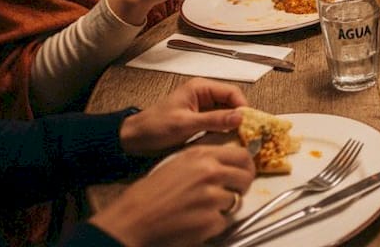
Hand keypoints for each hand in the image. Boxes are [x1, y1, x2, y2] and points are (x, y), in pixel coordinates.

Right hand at [89, 143, 254, 245]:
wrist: (133, 219)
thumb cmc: (151, 193)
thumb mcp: (179, 163)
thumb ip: (206, 160)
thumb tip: (230, 162)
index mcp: (202, 156)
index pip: (242, 156)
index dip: (246, 166)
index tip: (244, 172)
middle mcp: (210, 173)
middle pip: (245, 178)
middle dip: (240, 187)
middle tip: (229, 193)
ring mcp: (212, 197)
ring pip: (235, 201)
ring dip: (223, 207)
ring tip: (200, 209)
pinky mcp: (211, 221)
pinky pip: (223, 222)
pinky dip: (212, 225)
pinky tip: (194, 222)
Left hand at [119, 78, 247, 155]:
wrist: (134, 140)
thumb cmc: (156, 128)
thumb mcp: (186, 124)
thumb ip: (214, 120)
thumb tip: (240, 118)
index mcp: (201, 88)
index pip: (232, 92)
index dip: (243, 107)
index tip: (249, 124)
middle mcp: (204, 95)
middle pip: (232, 102)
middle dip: (240, 117)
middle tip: (247, 134)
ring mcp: (202, 108)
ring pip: (227, 113)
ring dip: (232, 125)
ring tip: (239, 139)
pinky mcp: (200, 120)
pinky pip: (219, 123)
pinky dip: (224, 131)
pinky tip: (227, 142)